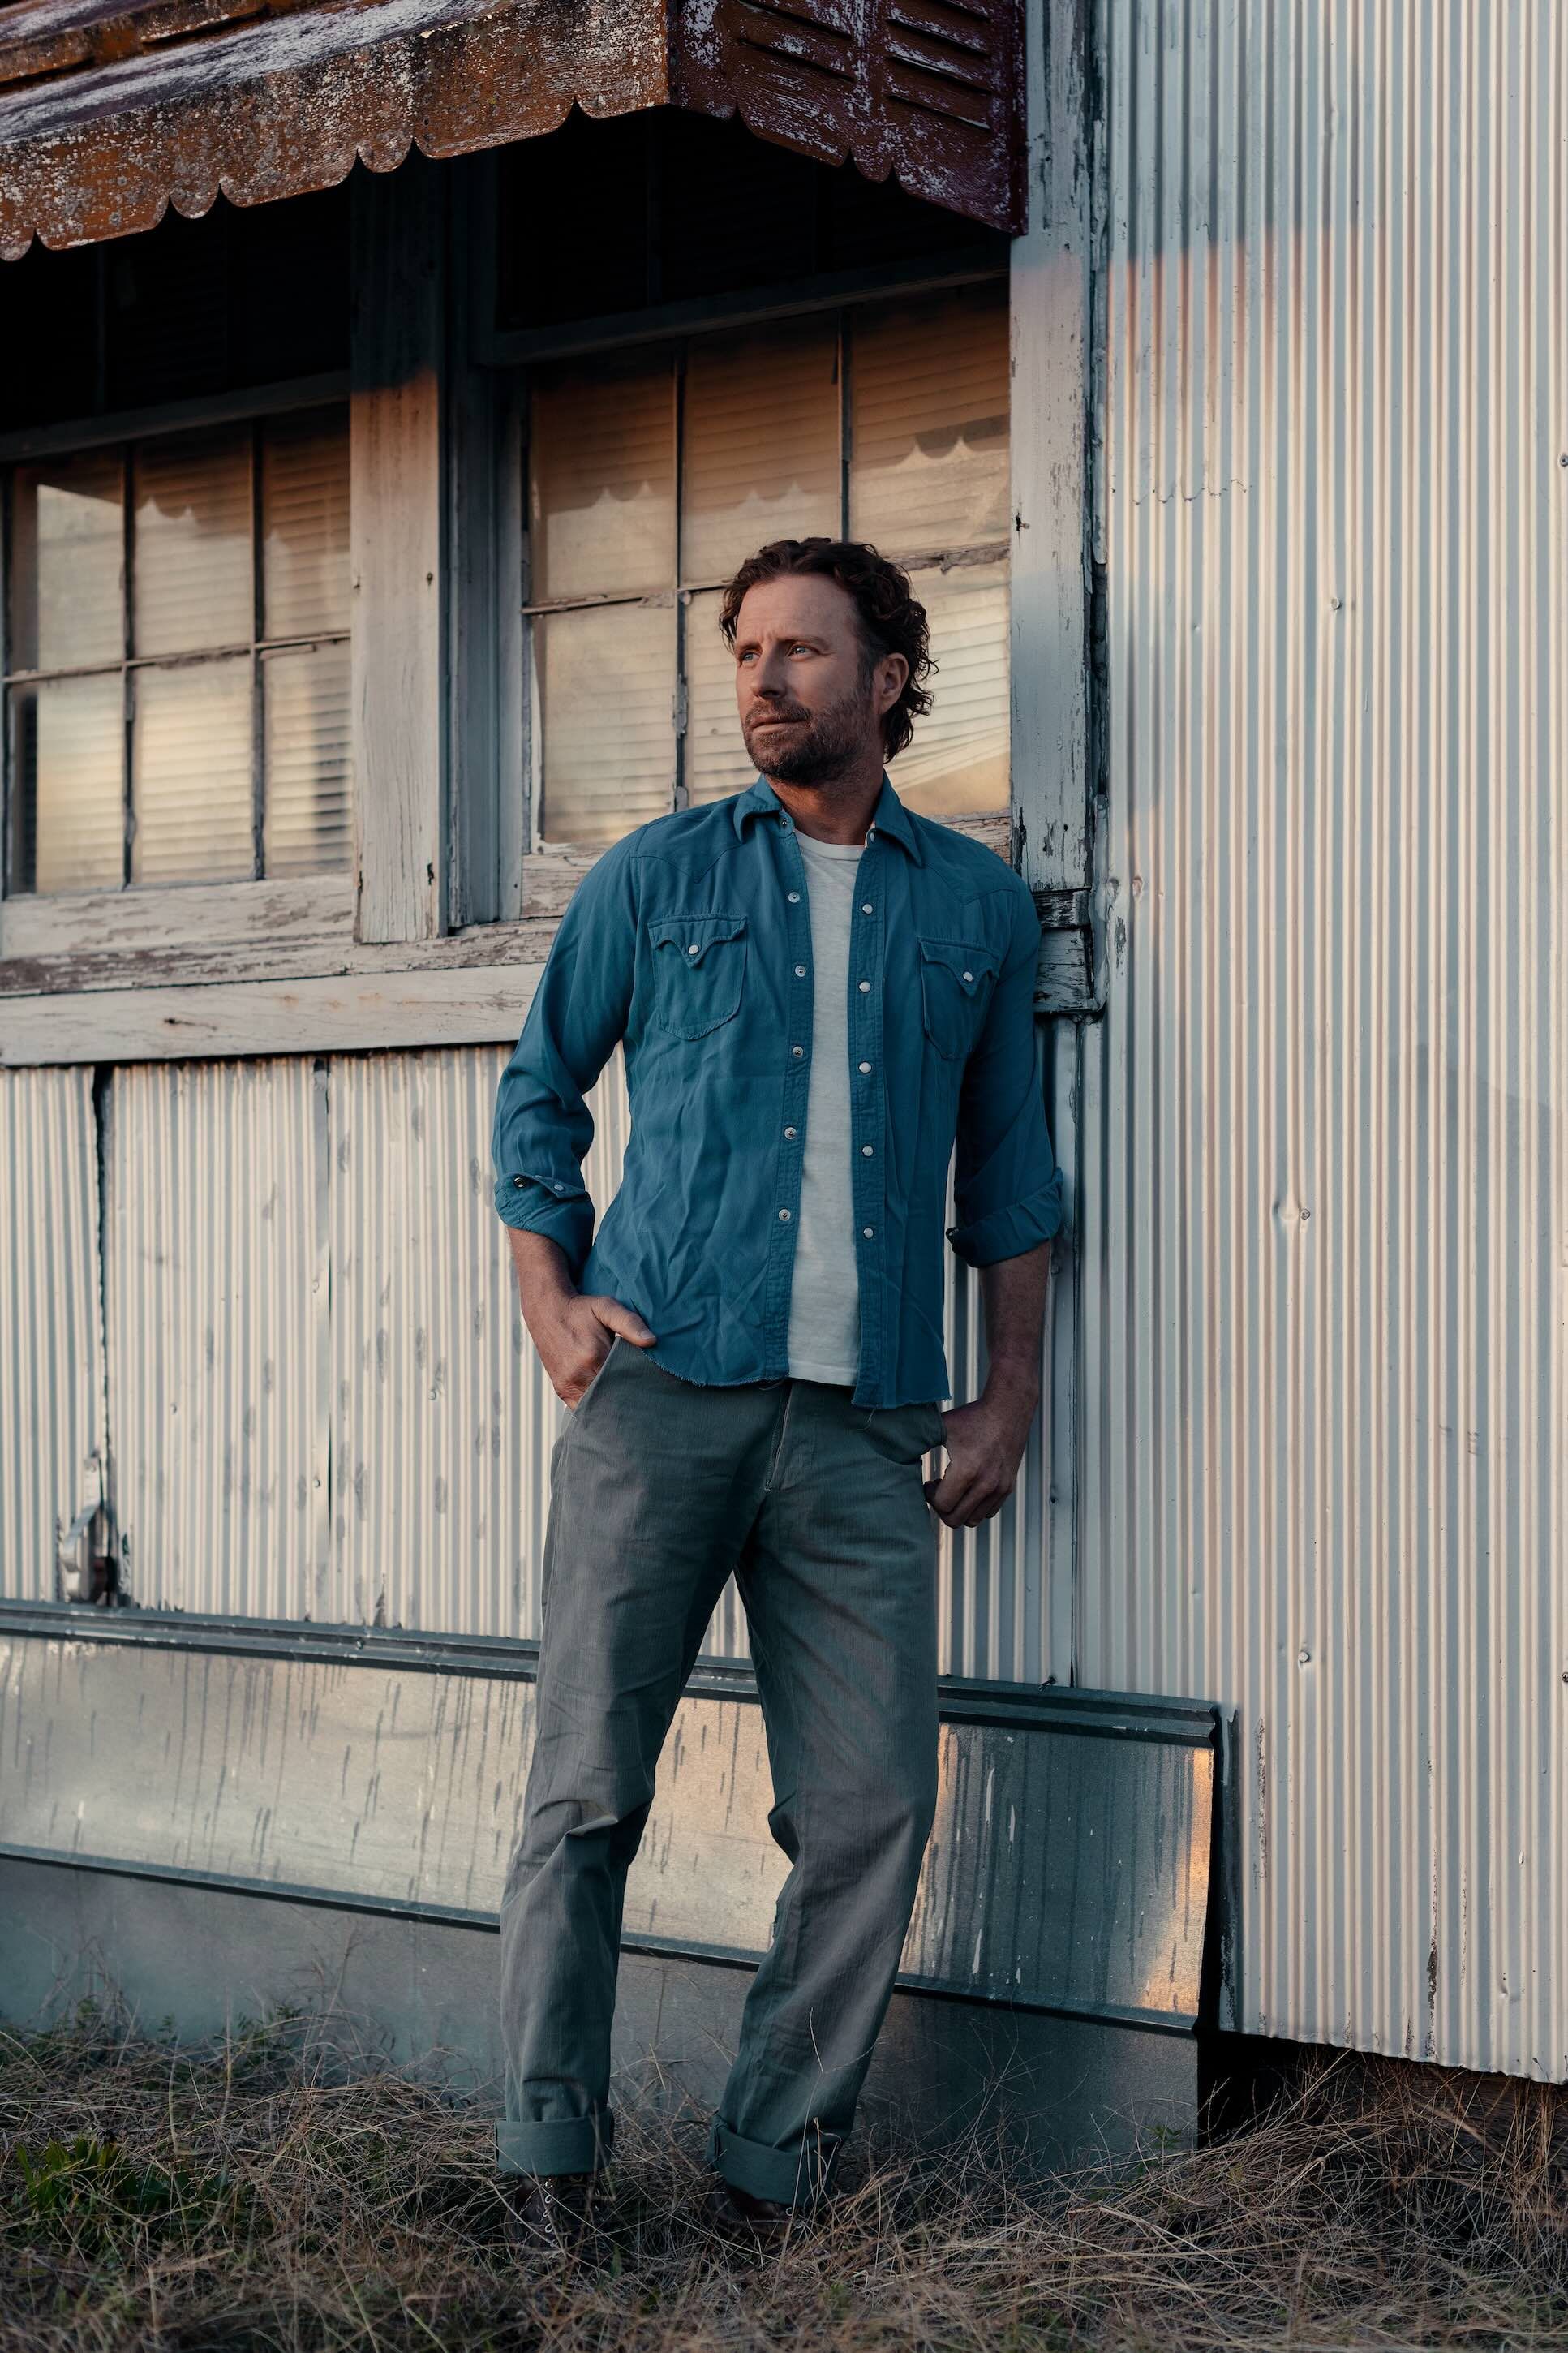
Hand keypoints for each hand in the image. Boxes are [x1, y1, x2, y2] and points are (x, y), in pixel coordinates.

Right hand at [536, 1291, 656, 1407]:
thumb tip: (651, 1341)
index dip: (637, 1385)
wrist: (546, 1310)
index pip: (623, 1382)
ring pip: (595, 1406)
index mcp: (593, 1357)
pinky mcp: (560, 1389)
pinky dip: (594, 1406)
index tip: (648, 1386)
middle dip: (625, 1399)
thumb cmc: (580, 1309)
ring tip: (625, 1401)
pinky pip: (580, 1408)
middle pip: (610, 1398)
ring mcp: (567, 1385)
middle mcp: (578, 1375)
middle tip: (641, 1398)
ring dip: (609, 1405)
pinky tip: (606, 1402)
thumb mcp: (607, 1307)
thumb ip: (630, 1323)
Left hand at [923, 1381, 1036, 1528]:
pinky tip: (969, 1488)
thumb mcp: (942, 1426)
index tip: (928, 1483)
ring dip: (959, 1510)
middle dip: (941, 1507)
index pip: (942, 1505)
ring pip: (972, 1520)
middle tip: (938, 1489)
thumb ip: (918, 1439)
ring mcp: (999, 1488)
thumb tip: (892, 1447)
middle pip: (955, 1519)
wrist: (1008, 1409)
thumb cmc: (972, 1418)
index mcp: (967, 1470)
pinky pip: (988, 1512)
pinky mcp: (1008, 1487)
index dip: (930, 1496)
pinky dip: (975, 1507)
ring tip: (953, 1489)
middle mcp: (986, 1483)